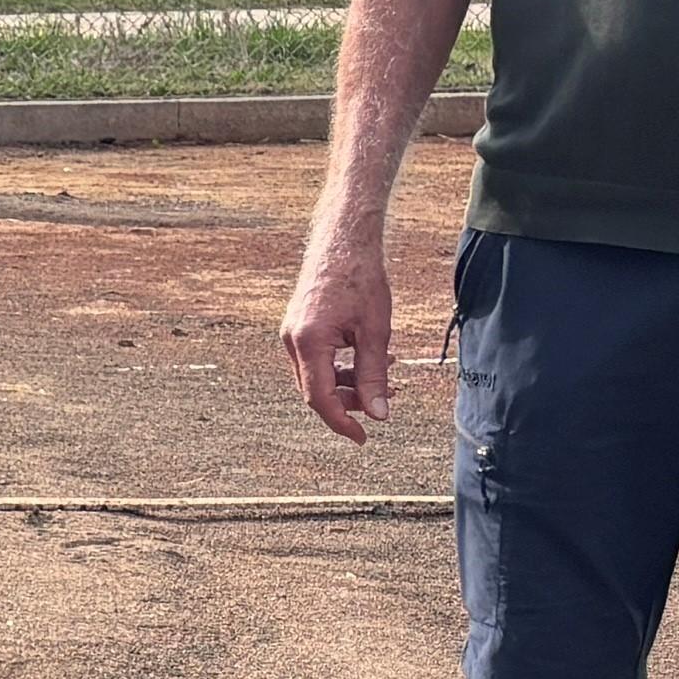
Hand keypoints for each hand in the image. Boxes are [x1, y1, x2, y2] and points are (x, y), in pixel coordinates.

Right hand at [282, 229, 393, 443]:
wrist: (343, 241)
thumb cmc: (360, 279)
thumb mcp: (375, 331)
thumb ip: (374, 375)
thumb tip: (379, 413)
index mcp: (308, 342)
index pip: (320, 398)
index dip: (342, 422)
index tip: (363, 437)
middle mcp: (293, 341)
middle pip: (316, 389)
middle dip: (350, 401)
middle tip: (384, 402)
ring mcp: (292, 333)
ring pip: (317, 376)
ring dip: (349, 383)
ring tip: (385, 376)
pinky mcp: (299, 327)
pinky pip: (317, 359)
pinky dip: (341, 366)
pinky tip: (368, 358)